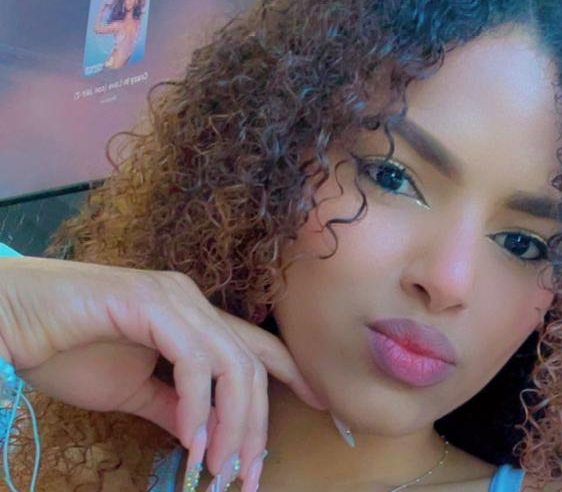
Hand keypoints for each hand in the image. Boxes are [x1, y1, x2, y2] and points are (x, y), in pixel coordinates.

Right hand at [0, 257, 325, 490]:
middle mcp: (193, 302)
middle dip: (257, 424)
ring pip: (231, 364)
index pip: (256, 347)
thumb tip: (203, 433)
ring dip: (231, 423)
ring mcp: (175, 299)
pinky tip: (190, 439)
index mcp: (193, 318)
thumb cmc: (66, 348)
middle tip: (247, 475)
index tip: (319, 405)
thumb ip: (171, 406)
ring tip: (220, 468)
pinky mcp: (152, 303)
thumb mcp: (131, 391)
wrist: (15, 320)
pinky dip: (197, 405)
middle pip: (251, 365)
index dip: (292, 374)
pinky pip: (193, 360)